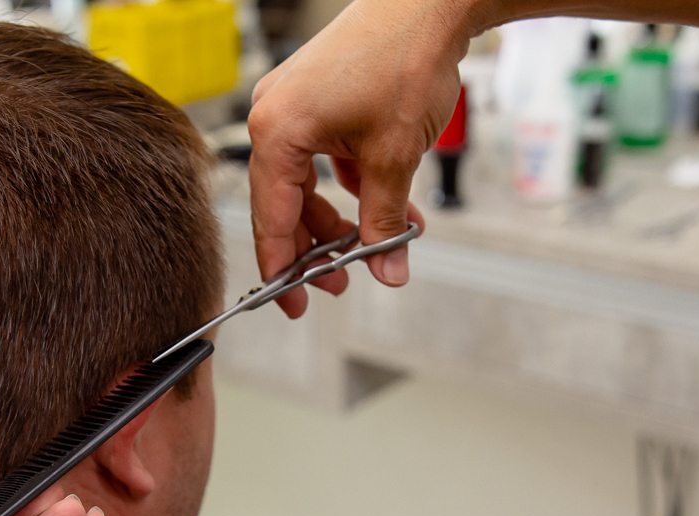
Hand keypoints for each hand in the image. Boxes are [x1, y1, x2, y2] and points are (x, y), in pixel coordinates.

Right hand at [248, 0, 484, 316]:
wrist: (428, 2)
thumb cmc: (403, 61)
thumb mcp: (393, 158)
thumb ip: (384, 221)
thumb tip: (387, 272)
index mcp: (276, 132)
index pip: (270, 218)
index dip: (283, 268)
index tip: (294, 303)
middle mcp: (274, 117)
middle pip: (284, 204)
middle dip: (316, 248)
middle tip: (340, 284)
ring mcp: (293, 105)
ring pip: (305, 184)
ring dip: (338, 219)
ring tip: (373, 247)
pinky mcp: (316, 98)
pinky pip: (321, 158)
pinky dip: (350, 187)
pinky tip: (381, 207)